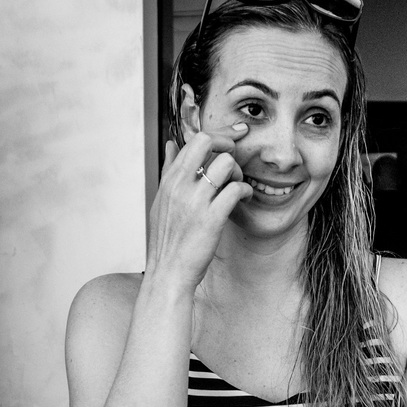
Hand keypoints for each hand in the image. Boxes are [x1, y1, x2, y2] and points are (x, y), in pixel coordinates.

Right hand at [145, 124, 253, 289]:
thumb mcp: (162, 200)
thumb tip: (172, 144)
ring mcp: (194, 201)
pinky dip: (244, 190)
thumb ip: (169, 170)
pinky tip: (243, 198)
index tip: (237, 133)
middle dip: (228, 143)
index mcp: (169, 180)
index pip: (192, 140)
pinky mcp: (211, 218)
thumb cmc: (168, 239)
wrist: (168, 272)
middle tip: (237, 158)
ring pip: (225, 163)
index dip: (219, 133)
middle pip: (206, 141)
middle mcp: (179, 186)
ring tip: (237, 185)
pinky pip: (235, 189)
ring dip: (238, 171)